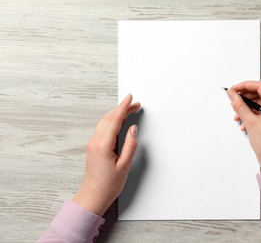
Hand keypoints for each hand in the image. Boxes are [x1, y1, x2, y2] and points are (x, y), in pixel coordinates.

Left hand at [72, 94, 140, 215]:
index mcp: (103, 145)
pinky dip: (111, 121)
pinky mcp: (93, 147)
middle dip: (122, 108)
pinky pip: (102, 128)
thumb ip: (130, 145)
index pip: (115, 120)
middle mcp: (95, 141)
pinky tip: (118, 120)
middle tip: (134, 103)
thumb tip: (133, 129)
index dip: (124, 107)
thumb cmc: (108, 185)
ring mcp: (92, 144)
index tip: (130, 98)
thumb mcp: (125, 165)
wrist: (92, 196)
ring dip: (116, 113)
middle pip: (109, 118)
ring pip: (105, 122)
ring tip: (129, 109)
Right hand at [227, 81, 260, 170]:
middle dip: (245, 99)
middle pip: (259, 94)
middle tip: (233, 102)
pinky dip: (251, 113)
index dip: (244, 86)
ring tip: (238, 116)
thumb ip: (240, 105)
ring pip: (259, 102)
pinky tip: (244, 122)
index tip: (233, 90)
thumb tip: (231, 93)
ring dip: (246, 108)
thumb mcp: (251, 122)